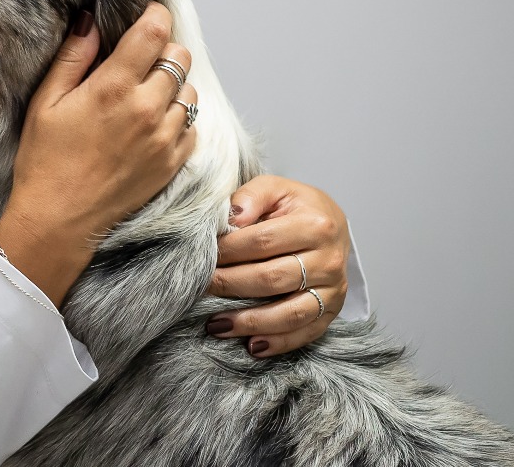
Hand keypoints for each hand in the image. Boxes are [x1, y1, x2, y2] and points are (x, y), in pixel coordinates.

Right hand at [0, 3, 197, 305]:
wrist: (59, 219)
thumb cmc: (45, 161)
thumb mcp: (45, 103)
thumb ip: (72, 58)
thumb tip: (90, 22)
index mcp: (113, 88)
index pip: (155, 32)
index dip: (155, 15)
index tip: (146, 15)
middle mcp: (147, 108)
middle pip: (178, 56)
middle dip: (161, 50)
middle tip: (138, 61)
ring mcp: (165, 137)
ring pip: (189, 90)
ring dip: (171, 85)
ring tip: (143, 96)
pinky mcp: (173, 162)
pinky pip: (191, 125)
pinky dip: (176, 117)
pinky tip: (149, 125)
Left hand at [205, 175, 351, 356]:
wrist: (331, 223)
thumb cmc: (295, 207)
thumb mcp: (275, 188)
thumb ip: (250, 197)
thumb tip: (229, 219)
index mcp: (315, 225)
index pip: (263, 242)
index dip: (229, 251)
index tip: (202, 257)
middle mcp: (329, 259)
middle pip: (273, 279)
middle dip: (231, 285)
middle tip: (200, 288)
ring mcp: (333, 289)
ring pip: (291, 312)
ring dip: (251, 322)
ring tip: (216, 325)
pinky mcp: (333, 309)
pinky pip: (307, 332)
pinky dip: (280, 342)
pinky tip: (252, 346)